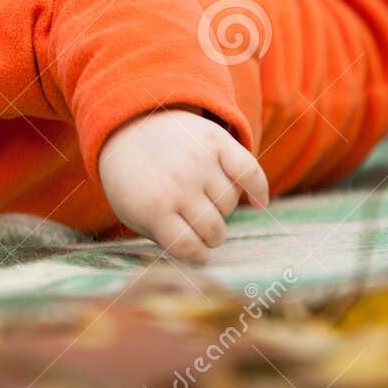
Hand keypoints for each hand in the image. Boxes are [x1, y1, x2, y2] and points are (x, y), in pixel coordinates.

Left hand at [97, 106, 269, 262]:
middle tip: (197, 222)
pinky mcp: (214, 141)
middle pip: (214, 229)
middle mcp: (177, 184)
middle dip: (209, 233)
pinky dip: (259, 189)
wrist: (129, 127)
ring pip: (230, 203)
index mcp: (152, 207)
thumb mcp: (132, 213)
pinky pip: (249, 171)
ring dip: (220, 207)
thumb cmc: (135, 181)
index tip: (196, 252)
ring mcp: (197, 161)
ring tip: (201, 196)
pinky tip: (258, 202)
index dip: (196, 255)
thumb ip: (164, 237)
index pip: (189, 248)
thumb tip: (202, 259)